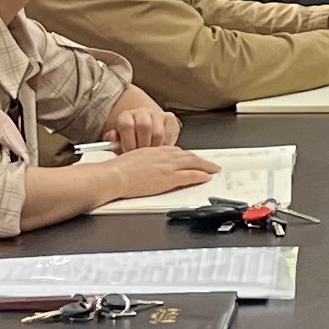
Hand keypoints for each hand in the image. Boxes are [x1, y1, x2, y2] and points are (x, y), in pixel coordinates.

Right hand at [94, 145, 218, 203]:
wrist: (114, 176)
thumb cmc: (118, 170)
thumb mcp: (133, 158)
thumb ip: (144, 159)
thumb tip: (146, 164)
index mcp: (155, 150)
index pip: (176, 151)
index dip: (187, 156)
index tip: (192, 158)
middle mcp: (164, 155)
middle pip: (188, 156)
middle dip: (201, 160)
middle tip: (210, 164)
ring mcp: (168, 166)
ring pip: (193, 163)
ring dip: (206, 166)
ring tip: (213, 169)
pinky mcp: (169, 178)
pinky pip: (190, 175)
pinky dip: (201, 175)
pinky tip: (207, 177)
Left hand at [104, 87, 180, 151]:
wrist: (144, 131)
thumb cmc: (131, 140)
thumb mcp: (120, 141)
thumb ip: (114, 141)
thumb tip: (111, 137)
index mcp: (126, 116)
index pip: (127, 124)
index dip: (128, 141)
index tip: (128, 152)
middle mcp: (142, 112)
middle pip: (145, 126)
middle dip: (143, 145)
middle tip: (142, 157)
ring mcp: (157, 114)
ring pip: (158, 133)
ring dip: (155, 147)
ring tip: (151, 156)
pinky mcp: (170, 119)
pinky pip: (170, 135)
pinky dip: (166, 146)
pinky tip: (160, 151)